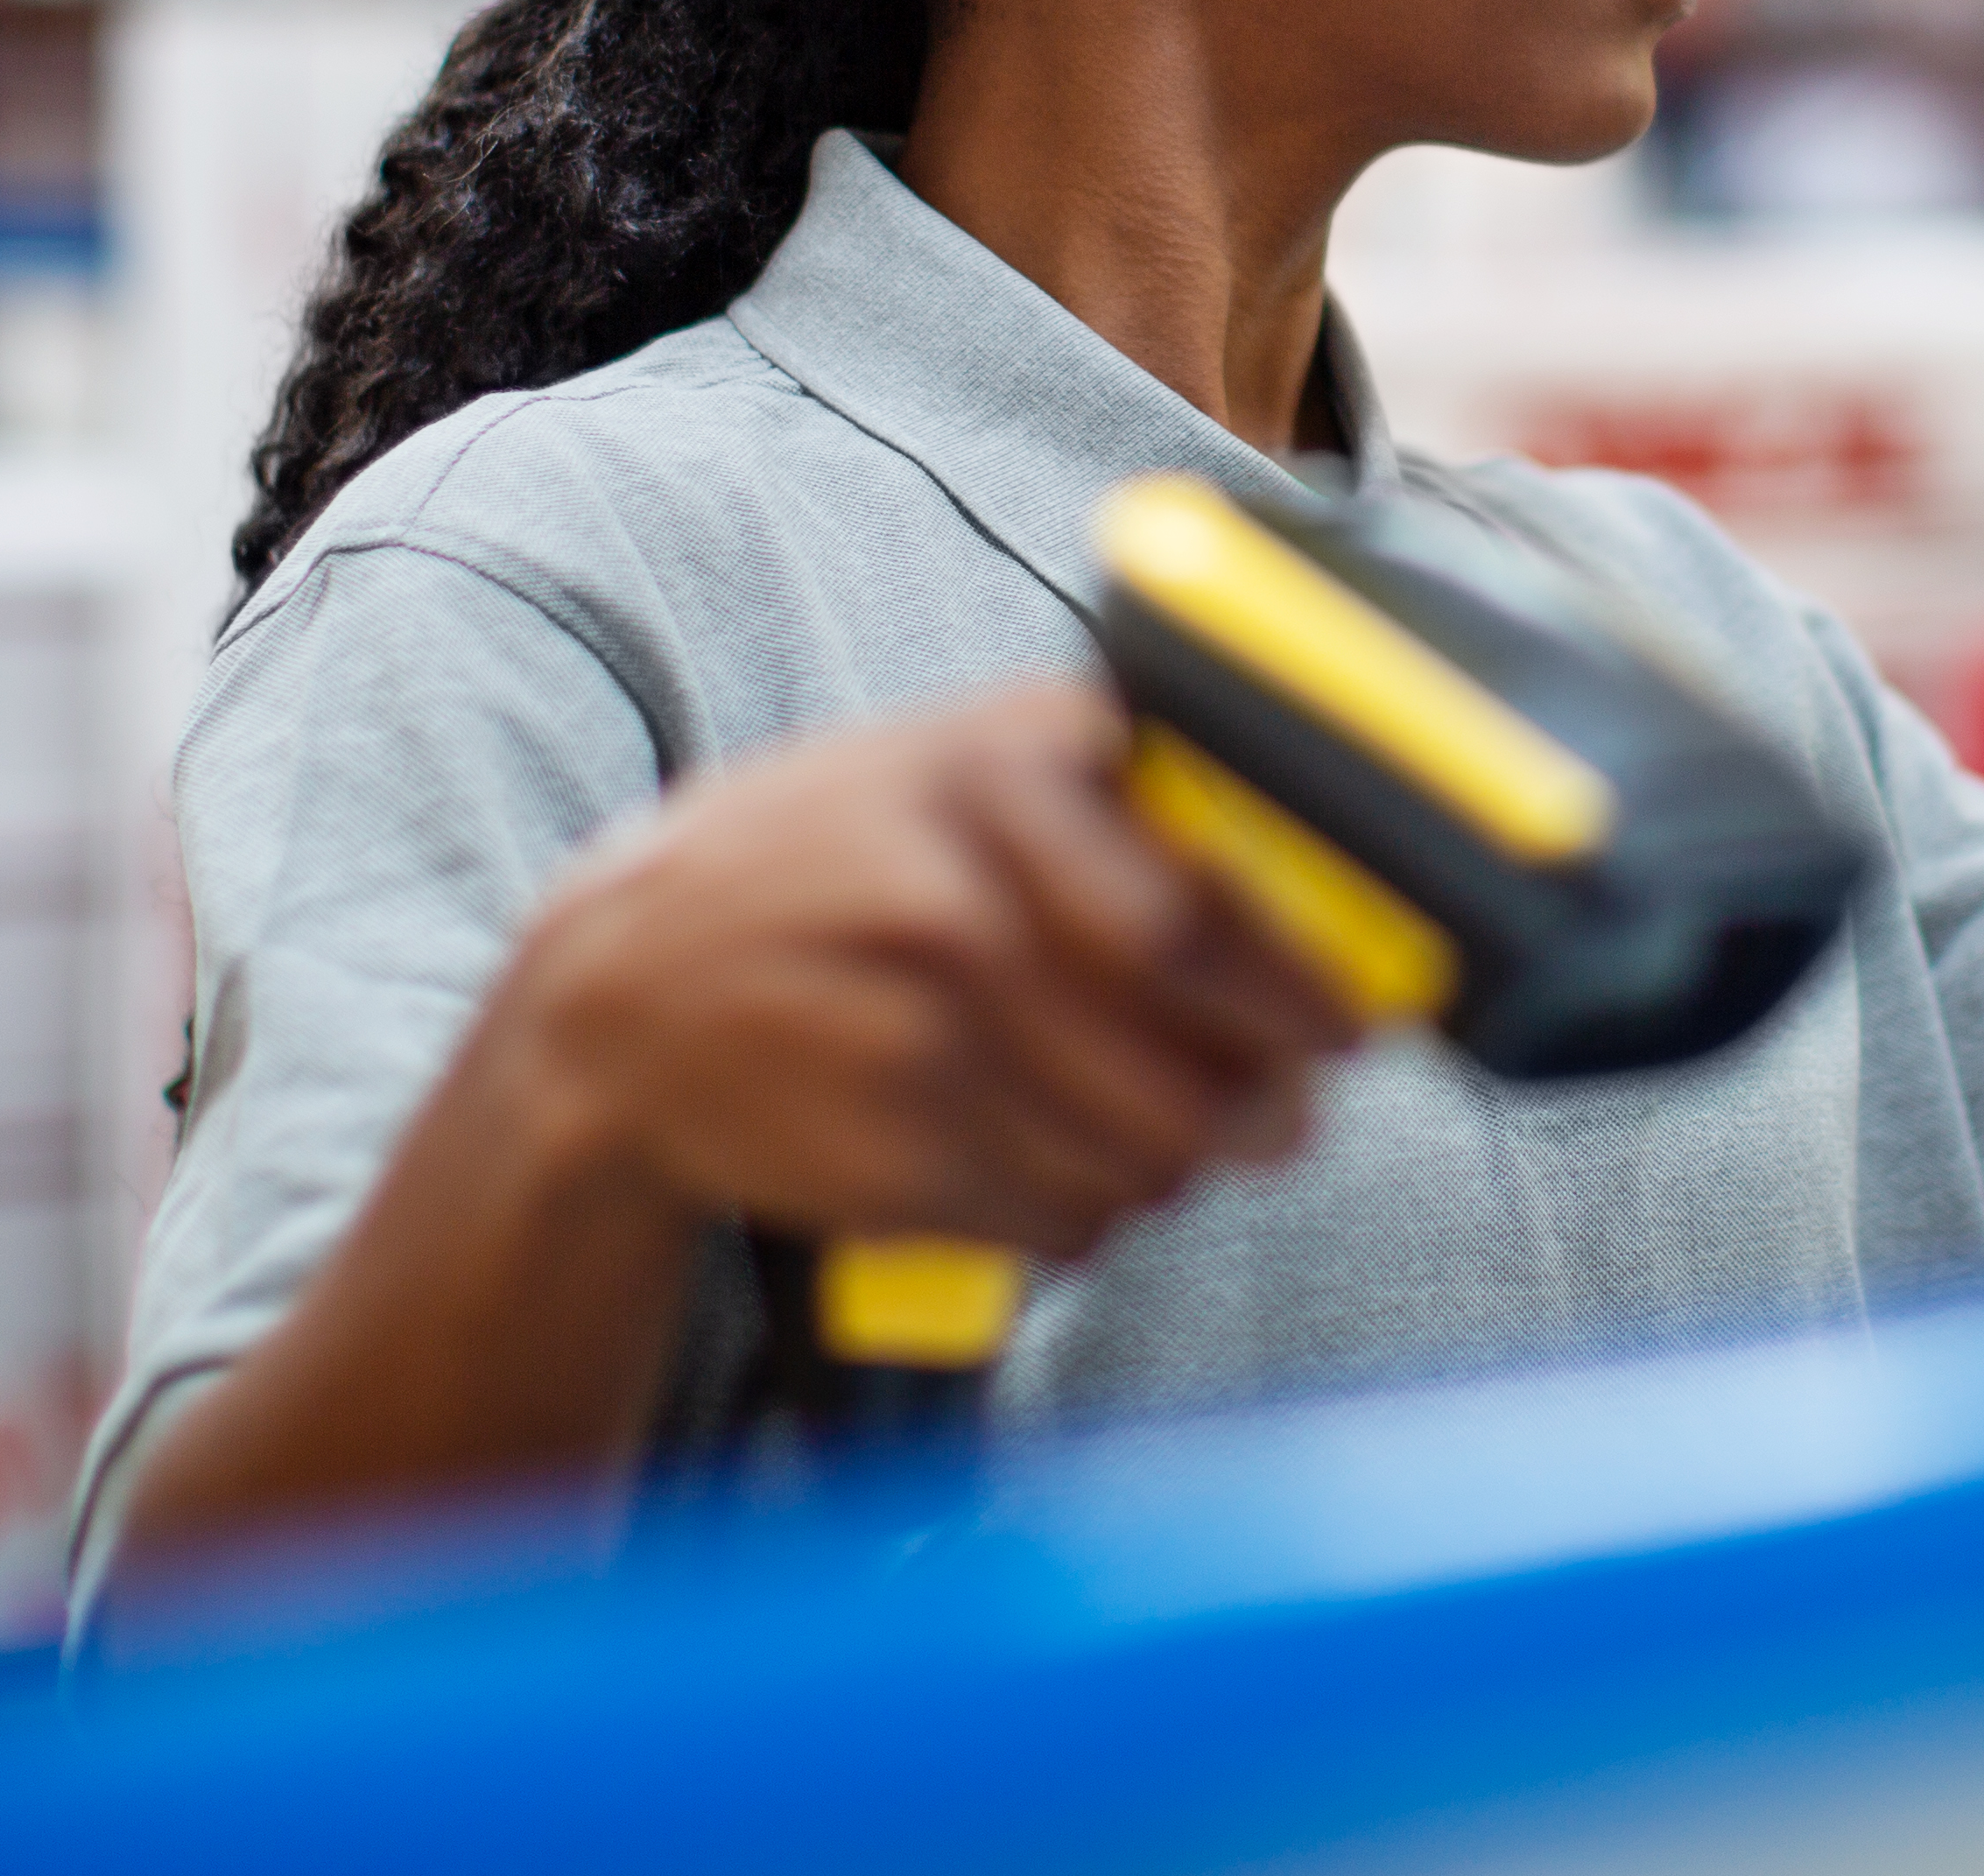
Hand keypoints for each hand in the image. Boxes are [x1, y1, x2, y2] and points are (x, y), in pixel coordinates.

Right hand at [496, 677, 1365, 1261]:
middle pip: (1198, 1054)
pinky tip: (1031, 1165)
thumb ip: (1128, 811)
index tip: (1360, 1026)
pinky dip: (1082, 1218)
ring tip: (1137, 1136)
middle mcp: (963, 886)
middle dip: (1265, 1107)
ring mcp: (920, 1025)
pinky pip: (1065, 1221)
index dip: (1310, 987)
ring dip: (1170, 1168)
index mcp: (1008, 762)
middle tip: (1283, 1119)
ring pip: (1145, 1154)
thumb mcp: (963, 773)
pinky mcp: (892, 1149)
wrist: (623, 988)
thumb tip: (1331, 927)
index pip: (1214, 905)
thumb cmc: (839, 870)